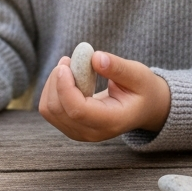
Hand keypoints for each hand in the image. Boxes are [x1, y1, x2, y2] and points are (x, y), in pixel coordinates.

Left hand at [37, 51, 170, 140]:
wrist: (143, 107)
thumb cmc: (141, 89)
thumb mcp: (138, 75)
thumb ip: (118, 67)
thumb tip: (96, 58)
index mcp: (113, 121)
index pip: (78, 110)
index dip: (65, 87)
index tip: (64, 65)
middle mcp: (93, 132)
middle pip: (58, 110)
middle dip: (56, 81)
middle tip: (68, 59)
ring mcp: (79, 133)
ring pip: (49, 110)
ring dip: (52, 84)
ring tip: (67, 66)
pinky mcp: (70, 127)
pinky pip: (49, 110)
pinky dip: (51, 90)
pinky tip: (65, 78)